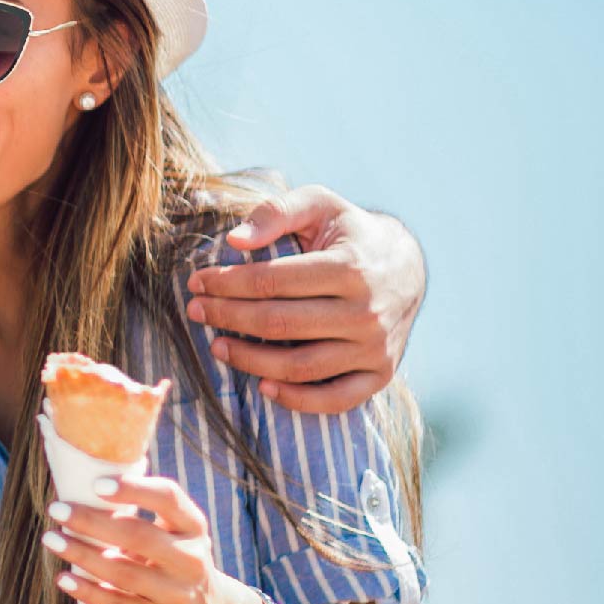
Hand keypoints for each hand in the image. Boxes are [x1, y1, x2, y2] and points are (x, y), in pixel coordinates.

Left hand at [42, 476, 264, 603]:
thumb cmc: (176, 562)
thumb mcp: (176, 534)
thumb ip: (144, 510)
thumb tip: (85, 479)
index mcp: (192, 527)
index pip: (168, 498)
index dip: (133, 489)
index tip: (97, 483)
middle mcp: (189, 559)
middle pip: (138, 535)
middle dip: (92, 521)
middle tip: (56, 509)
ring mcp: (175, 593)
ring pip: (123, 571)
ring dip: (81, 555)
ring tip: (51, 539)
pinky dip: (87, 591)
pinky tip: (63, 579)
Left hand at [185, 184, 426, 412]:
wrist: (407, 267)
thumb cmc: (350, 233)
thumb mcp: (320, 204)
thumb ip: (276, 212)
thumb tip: (233, 240)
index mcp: (350, 267)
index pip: (271, 281)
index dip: (226, 283)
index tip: (197, 282)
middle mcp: (367, 311)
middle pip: (279, 324)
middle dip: (227, 318)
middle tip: (195, 311)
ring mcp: (376, 347)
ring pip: (301, 366)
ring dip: (249, 360)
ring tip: (216, 346)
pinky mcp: (381, 373)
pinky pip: (336, 398)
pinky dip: (298, 400)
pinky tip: (263, 386)